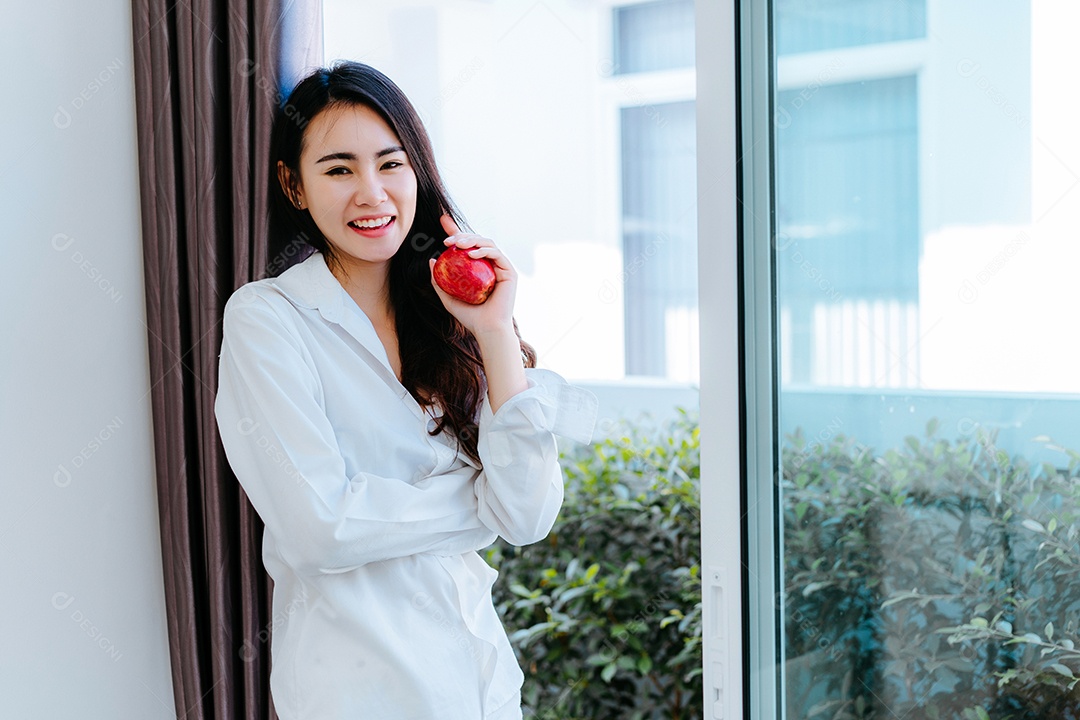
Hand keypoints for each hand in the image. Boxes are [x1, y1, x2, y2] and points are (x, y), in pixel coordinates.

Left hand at [429, 214, 516, 338]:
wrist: (487, 329)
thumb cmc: (470, 317)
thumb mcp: (448, 298)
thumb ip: (439, 281)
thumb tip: (431, 259)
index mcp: (478, 269)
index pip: (467, 246)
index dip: (456, 231)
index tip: (442, 221)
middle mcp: (490, 266)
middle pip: (477, 241)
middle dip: (462, 235)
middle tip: (448, 240)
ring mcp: (501, 268)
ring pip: (487, 243)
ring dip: (472, 239)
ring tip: (458, 244)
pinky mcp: (509, 272)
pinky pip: (496, 254)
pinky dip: (484, 250)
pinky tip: (472, 254)